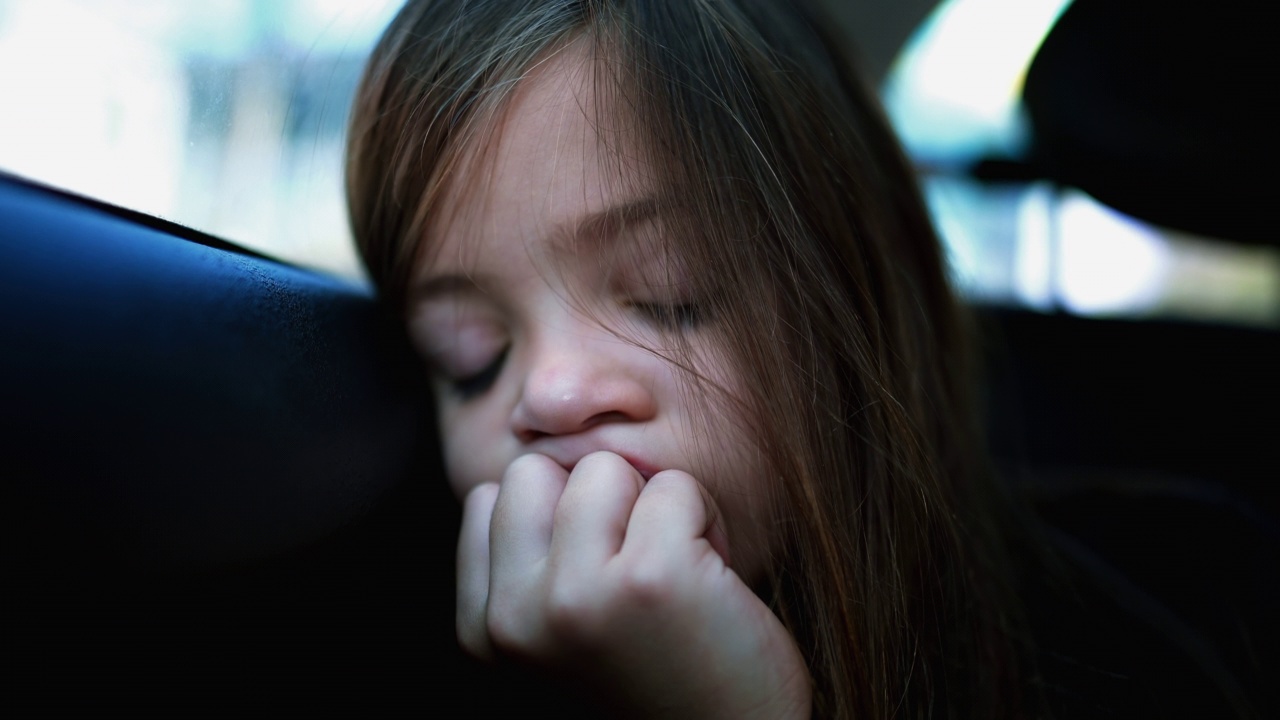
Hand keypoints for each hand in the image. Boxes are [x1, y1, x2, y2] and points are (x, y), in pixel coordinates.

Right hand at [456, 451, 810, 719]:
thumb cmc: (654, 676)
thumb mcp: (557, 631)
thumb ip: (530, 560)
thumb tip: (537, 440)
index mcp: (485, 630)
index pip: (492, 498)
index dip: (560, 521)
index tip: (598, 583)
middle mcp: (516, 616)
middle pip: (538, 469)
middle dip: (597, 502)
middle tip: (638, 568)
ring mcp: (578, 597)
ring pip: (605, 467)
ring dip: (654, 508)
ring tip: (674, 574)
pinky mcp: (651, 580)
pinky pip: (676, 486)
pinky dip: (706, 521)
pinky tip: (711, 584)